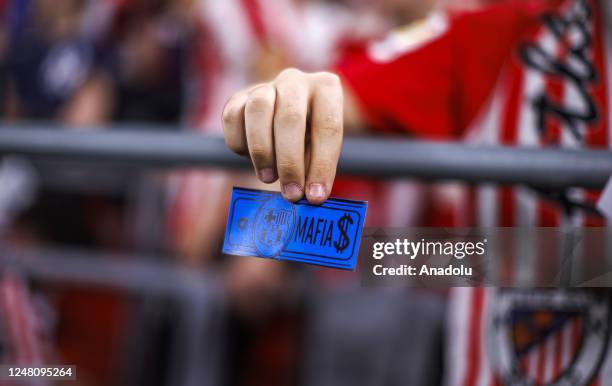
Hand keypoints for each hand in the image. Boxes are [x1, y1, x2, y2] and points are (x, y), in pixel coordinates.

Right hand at [222, 69, 342, 203]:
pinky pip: (232, 117)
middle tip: (291, 193)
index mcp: (327, 89)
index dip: (322, 165)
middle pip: (290, 117)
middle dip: (290, 162)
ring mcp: (265, 85)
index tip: (316, 196)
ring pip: (258, 110)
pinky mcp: (238, 97)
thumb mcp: (322, 148)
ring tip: (268, 178)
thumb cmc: (311, 137)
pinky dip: (239, 143)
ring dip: (262, 151)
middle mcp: (296, 80)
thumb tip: (309, 196)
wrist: (288, 116)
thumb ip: (316, 167)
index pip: (328, 126)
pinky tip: (251, 160)